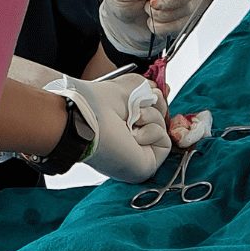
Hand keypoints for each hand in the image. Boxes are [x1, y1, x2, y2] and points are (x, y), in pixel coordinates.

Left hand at [43, 75, 169, 183]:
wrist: (85, 118)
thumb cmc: (94, 103)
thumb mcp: (127, 85)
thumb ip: (147, 87)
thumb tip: (161, 92)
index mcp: (123, 124)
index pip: (152, 112)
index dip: (154, 101)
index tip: (151, 93)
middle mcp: (130, 140)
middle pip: (161, 118)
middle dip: (152, 105)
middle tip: (134, 107)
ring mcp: (138, 154)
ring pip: (164, 128)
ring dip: (150, 117)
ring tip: (129, 121)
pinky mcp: (146, 165)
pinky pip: (165, 142)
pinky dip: (152, 131)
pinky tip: (132, 134)